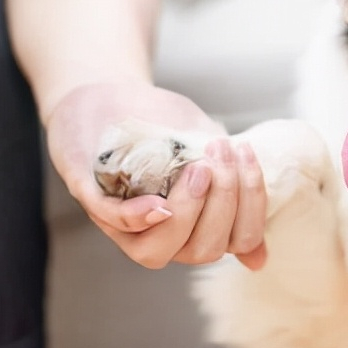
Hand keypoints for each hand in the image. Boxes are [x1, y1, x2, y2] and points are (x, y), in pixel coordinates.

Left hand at [44, 80, 267, 270]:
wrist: (107, 90)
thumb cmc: (159, 121)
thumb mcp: (203, 148)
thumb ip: (229, 183)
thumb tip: (258, 258)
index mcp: (194, 225)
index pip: (237, 242)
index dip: (252, 209)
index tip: (246, 158)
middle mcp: (159, 233)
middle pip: (203, 250)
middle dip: (223, 201)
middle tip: (221, 151)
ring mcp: (121, 221)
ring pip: (155, 251)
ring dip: (187, 212)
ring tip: (198, 167)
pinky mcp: (88, 196)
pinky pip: (113, 223)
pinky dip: (138, 218)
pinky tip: (158, 204)